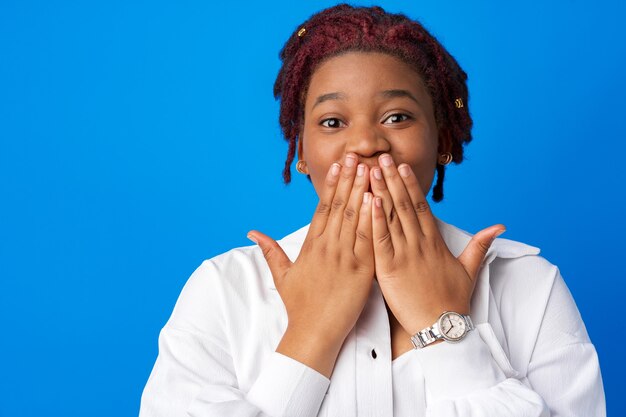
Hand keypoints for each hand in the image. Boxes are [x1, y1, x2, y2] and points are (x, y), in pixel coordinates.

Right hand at [247, 153, 374, 376]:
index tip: (338, 166)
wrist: (313, 333)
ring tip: (369, 168)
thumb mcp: (282, 276)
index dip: (331, 185)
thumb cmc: (299, 306)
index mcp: (310, 246)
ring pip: (353, 218)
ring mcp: (344, 258)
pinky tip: (377, 198)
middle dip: (348, 179)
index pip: (322, 209)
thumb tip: (252, 232)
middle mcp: (326, 247)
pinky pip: (367, 239)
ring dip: (361, 191)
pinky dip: (371, 218)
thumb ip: (270, 251)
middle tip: (356, 156)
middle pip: (339, 206)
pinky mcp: (360, 271)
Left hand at [369, 154, 504, 335]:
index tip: (402, 166)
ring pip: (392, 217)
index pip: (422, 207)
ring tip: (372, 170)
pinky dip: (375, 220)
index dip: (411, 185)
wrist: (442, 329)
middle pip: (405, 205)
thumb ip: (479, 244)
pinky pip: (381, 240)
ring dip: (381, 192)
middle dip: (393, 179)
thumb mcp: (469, 270)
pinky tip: (369, 201)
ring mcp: (405, 255)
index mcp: (434, 243)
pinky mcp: (390, 268)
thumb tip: (499, 226)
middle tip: (383, 157)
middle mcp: (420, 244)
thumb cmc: (453, 302)